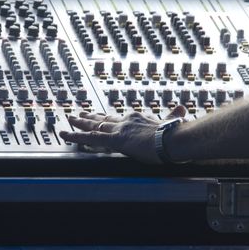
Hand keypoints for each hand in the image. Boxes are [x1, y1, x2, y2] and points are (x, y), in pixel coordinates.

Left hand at [59, 106, 186, 163]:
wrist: (173, 139)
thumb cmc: (175, 134)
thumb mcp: (172, 123)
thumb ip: (174, 116)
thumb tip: (183, 110)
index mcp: (138, 118)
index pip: (118, 118)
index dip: (108, 117)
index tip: (102, 116)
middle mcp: (126, 121)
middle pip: (104, 119)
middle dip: (91, 117)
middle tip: (80, 113)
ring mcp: (120, 129)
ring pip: (94, 125)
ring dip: (81, 123)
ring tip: (70, 119)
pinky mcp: (116, 139)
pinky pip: (90, 137)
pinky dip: (76, 136)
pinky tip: (65, 134)